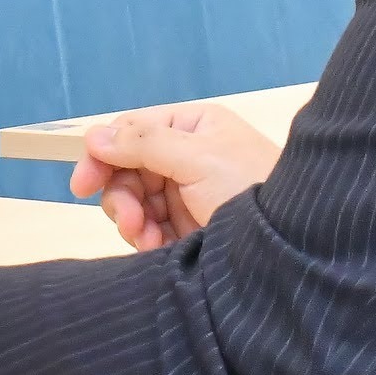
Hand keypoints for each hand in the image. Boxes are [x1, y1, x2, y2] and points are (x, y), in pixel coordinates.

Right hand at [69, 103, 281, 249]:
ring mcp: (186, 193)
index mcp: (192, 126)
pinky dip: (144, 239)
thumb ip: (144, 143)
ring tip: (146, 239)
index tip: (82, 184)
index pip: (131, 130)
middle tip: (129, 222)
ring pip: (133, 201)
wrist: (293, 246)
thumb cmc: (250, 188)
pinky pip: (147, 228)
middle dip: (122, 196)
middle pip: (126, 169)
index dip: (102, 154)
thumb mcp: (198, 157)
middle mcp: (186, 155)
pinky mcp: (186, 228)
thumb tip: (93, 135)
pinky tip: (154, 248)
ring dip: (131, 221)